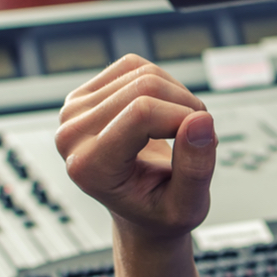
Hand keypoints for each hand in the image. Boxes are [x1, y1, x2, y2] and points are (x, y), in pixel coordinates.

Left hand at [55, 54, 217, 241]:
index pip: (142, 113)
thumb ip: (195, 168)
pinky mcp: (85, 94)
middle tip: (201, 137)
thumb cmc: (161, 211)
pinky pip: (134, 66)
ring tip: (185, 129)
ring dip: (178, 96)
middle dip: (186, 107)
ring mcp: (74, 112)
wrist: (140, 210)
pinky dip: (163, 84)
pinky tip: (166, 113)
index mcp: (90, 169)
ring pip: (143, 73)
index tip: (205, 142)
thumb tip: (201, 120)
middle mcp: (71, 136)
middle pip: (144, 88)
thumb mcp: (188, 206)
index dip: (184, 118)